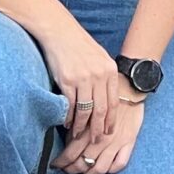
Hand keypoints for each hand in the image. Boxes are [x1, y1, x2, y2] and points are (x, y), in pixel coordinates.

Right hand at [31, 17, 122, 147]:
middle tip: (95, 141)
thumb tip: (105, 99)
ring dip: (82, 127)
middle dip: (99, 129)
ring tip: (79, 136)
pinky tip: (68, 124)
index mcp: (110, 70)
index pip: (113, 102)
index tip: (109, 133)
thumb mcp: (99, 57)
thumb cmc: (79, 45)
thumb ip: (104, 76)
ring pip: (86, 111)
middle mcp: (99, 75)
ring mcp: (83, 78)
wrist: (60, 31)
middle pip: (102, 110)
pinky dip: (69, 118)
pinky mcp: (67, 80)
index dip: (111, 121)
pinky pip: (71, 106)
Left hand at [55, 93, 142, 173]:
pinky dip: (111, 169)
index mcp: (88, 129)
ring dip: (90, 173)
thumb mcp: (85, 105)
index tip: (55, 164)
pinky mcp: (129, 142)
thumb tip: (66, 139)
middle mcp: (102, 139)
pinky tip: (105, 167)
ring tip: (84, 171)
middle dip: (72, 169)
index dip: (61, 162)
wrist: (129, 85)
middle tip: (66, 169)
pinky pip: (120, 164)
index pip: (70, 154)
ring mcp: (116, 142)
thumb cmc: (103, 94)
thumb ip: (77, 123)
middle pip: (83, 164)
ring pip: (100, 168)